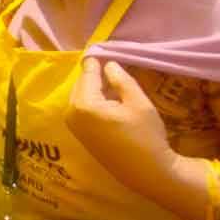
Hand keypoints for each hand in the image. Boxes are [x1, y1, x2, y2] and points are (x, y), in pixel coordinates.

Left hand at [66, 58, 174, 190]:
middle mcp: (72, 113)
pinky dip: (93, 100)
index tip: (102, 47)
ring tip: (111, 80)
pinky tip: (108, 98)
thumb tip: (108, 64)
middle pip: (82, 84)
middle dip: (94, 74)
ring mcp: (73, 125)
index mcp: (84, 104)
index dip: (97, 60)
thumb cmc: (146, 136)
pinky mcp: (80, 134)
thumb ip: (121, 80)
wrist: (147, 172)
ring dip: (94, 87)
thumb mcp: (138, 102)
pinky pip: (82, 108)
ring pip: (81, 95)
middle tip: (109, 64)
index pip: (88, 73)